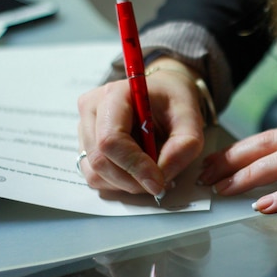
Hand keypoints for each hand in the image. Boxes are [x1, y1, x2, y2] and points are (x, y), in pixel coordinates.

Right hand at [77, 57, 204, 195]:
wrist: (163, 93)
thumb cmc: (174, 101)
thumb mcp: (192, 118)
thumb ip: (184, 146)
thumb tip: (163, 175)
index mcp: (115, 95)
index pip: (111, 139)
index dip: (134, 166)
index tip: (158, 182)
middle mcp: (92, 109)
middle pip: (100, 160)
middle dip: (132, 180)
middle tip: (159, 183)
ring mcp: (85, 128)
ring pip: (95, 173)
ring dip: (126, 183)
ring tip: (151, 172)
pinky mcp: (86, 145)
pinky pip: (96, 176)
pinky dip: (119, 182)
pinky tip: (138, 171)